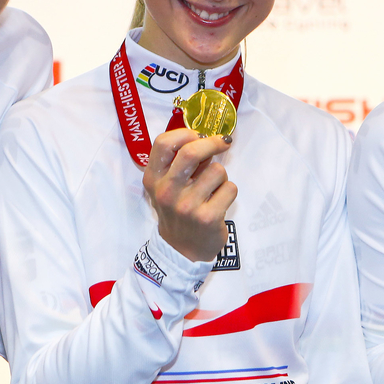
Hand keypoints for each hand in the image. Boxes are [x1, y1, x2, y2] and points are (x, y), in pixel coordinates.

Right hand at [143, 129, 235, 262]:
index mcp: (153, 179)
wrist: (182, 250)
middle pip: (191, 151)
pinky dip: (228, 192)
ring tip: (212, 189)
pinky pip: (230, 188)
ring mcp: (187, 206)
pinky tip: (218, 202)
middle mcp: (167, 191)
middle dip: (212, 142)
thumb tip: (207, 138)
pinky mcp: (207, 217)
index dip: (185, 133)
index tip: (199, 135)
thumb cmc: (177, 210)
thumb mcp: (166, 186)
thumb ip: (179, 162)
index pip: (163, 143)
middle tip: (223, 142)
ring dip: (221, 176)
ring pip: (217, 170)